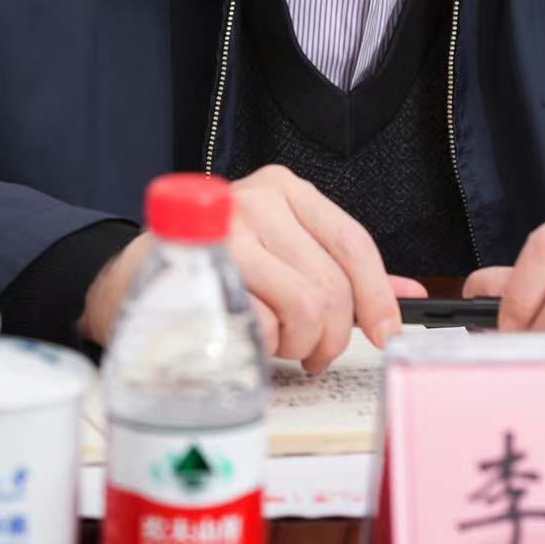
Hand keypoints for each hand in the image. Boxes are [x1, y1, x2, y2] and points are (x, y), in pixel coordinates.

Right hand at [80, 166, 425, 368]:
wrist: (133, 280)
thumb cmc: (215, 268)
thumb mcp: (282, 253)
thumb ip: (343, 271)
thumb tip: (410, 294)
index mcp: (286, 189)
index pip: (352, 242)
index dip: (376, 296)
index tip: (386, 334)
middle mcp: (257, 200)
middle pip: (330, 284)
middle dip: (330, 336)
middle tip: (311, 353)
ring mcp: (227, 234)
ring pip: (304, 307)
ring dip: (298, 345)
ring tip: (278, 345)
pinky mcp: (203, 273)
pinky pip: (263, 324)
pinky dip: (266, 347)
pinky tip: (252, 342)